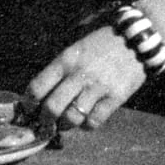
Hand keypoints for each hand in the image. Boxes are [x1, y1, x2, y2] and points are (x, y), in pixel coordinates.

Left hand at [27, 26, 147, 130]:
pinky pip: (95, 121)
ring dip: (65, 125)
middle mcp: (79, 74)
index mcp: (65, 60)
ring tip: (65, 123)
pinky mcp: (116, 97)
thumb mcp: (75, 49)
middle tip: (46, 122)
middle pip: (52, 107)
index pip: (37, 87)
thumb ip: (59, 69)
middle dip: (45, 120)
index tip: (30, 109)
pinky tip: (86, 120)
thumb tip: (41, 94)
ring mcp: (98, 87)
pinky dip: (87, 125)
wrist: (136, 39)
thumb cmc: (101, 45)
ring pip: (72, 117)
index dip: (28, 103)